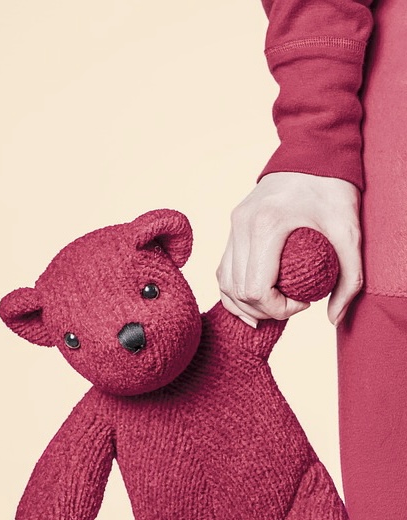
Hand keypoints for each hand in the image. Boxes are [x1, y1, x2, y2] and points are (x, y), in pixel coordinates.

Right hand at [216, 172, 363, 327]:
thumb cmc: (334, 188)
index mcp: (267, 226)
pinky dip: (233, 290)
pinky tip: (252, 302)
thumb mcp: (350, 234)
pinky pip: (223, 268)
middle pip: (238, 291)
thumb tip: (333, 318)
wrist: (315, 148)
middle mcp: (243, 225)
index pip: (257, 289)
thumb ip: (349, 279)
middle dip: (263, 310)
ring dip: (245, 305)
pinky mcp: (234, 224)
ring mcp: (234, 224)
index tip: (303, 303)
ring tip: (272, 308)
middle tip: (291, 306)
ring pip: (224, 283)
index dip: (278, 309)